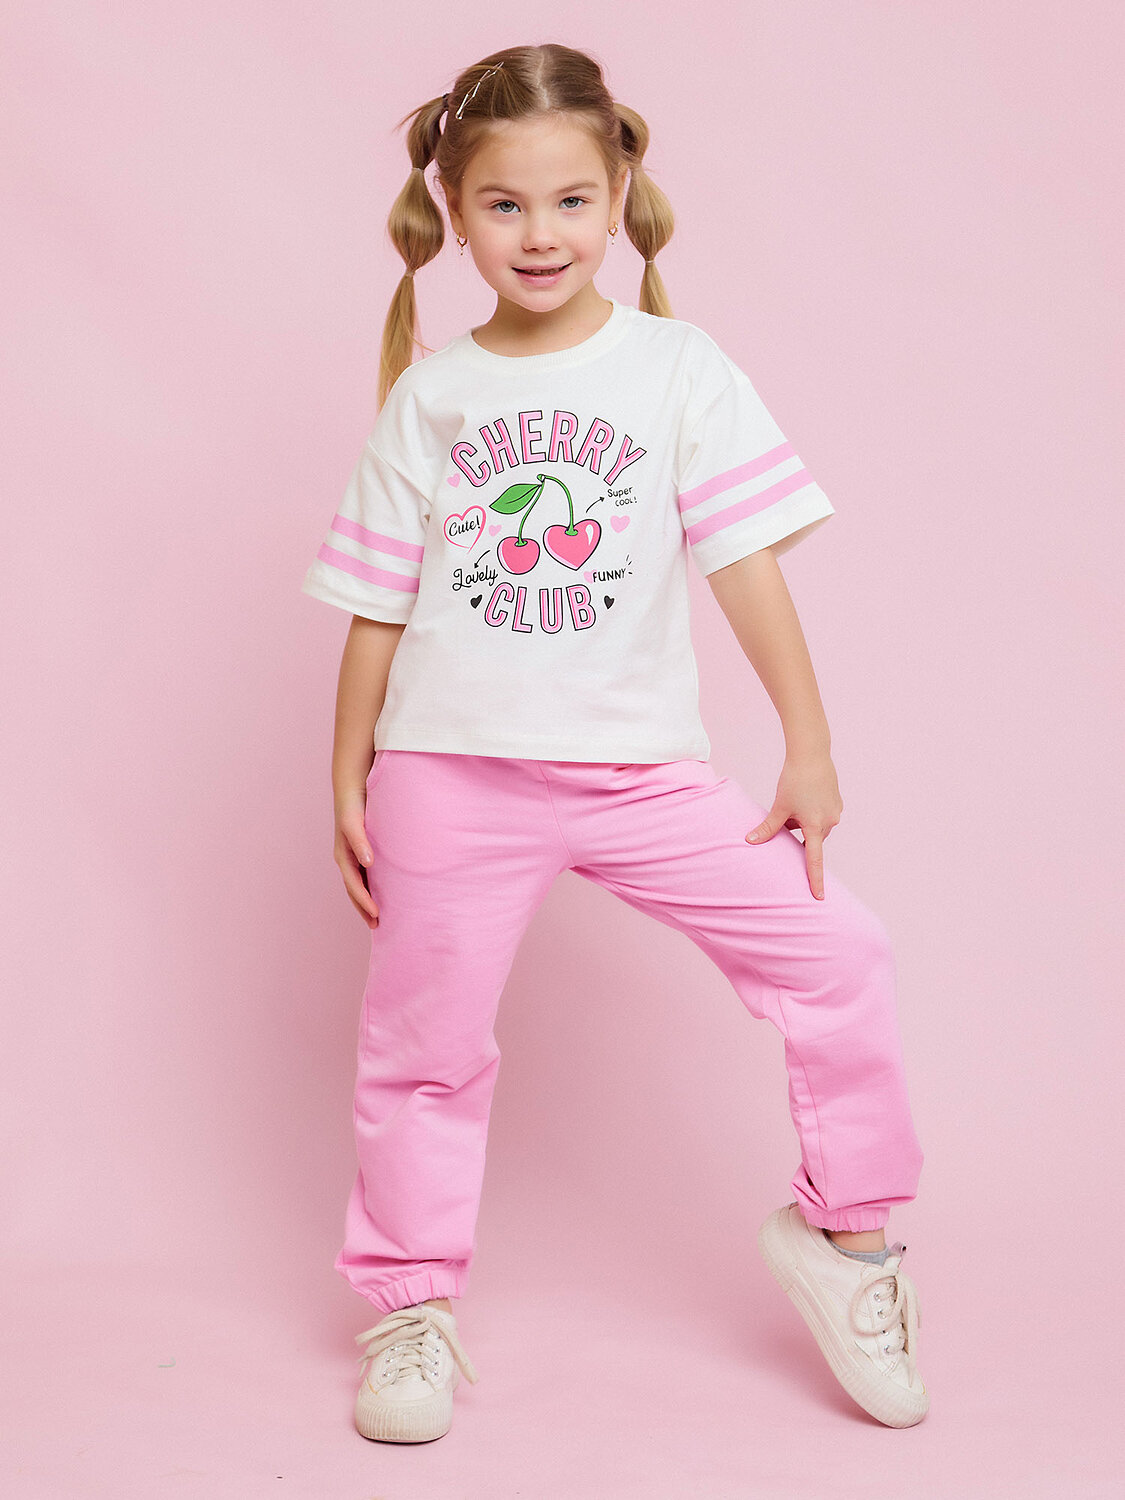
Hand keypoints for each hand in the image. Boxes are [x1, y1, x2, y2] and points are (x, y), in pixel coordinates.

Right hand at [334, 787, 380, 927]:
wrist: (353, 788)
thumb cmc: (352, 806)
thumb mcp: (353, 823)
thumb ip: (360, 842)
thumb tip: (368, 863)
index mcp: (344, 856)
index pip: (354, 886)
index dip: (364, 901)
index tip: (376, 915)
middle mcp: (348, 859)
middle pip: (355, 890)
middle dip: (364, 908)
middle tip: (378, 926)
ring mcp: (355, 856)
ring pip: (360, 884)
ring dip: (368, 901)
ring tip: (379, 917)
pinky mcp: (364, 850)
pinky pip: (367, 874)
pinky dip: (373, 887)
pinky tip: (384, 893)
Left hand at [745, 751, 842, 899]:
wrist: (811, 754)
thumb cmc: (794, 779)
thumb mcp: (779, 806)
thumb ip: (768, 827)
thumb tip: (751, 841)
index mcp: (815, 826)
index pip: (814, 860)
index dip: (815, 880)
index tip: (819, 897)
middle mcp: (830, 822)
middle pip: (810, 839)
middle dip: (797, 834)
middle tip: (786, 815)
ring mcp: (835, 811)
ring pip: (815, 827)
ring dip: (804, 822)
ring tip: (794, 802)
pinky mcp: (836, 802)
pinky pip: (821, 815)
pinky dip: (811, 812)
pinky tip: (804, 795)